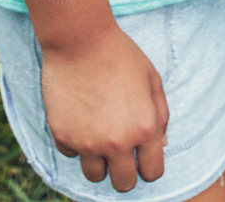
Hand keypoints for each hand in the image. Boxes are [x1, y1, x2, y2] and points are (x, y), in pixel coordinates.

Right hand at [41, 22, 168, 191]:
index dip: (150, 166)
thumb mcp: (152, 79)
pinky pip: (72, 155)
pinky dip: (77, 143)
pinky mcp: (63, 137)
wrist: (80, 40)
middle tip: (122, 153)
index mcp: (144, 129)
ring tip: (100, 135)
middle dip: (125, 171)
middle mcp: (116, 143)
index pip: (152, 173)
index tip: (144, 157)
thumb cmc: (121, 55)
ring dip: (100, 162)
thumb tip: (161, 144)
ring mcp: (87, 143)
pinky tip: (81, 118)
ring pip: (95, 176)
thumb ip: (160, 115)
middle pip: (123, 184)